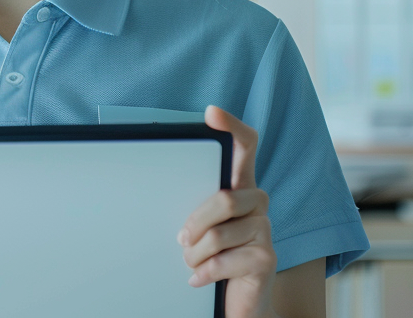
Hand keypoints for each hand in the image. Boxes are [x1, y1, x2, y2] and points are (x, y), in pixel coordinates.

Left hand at [178, 105, 276, 317]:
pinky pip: (224, 260)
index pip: (245, 147)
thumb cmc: (209, 257)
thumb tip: (146, 176)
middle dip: (194, 223)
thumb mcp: (196, 225)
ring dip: (195, 254)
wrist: (234, 303)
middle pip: (225, 198)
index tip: (212, 114)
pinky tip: (197, 279)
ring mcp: (265, 232)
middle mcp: (256, 205)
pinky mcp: (266, 260)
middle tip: (181, 240)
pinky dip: (202, 272)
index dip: (232, 128)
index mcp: (237, 188)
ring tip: (191, 262)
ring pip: (219, 234)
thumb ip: (187, 201)